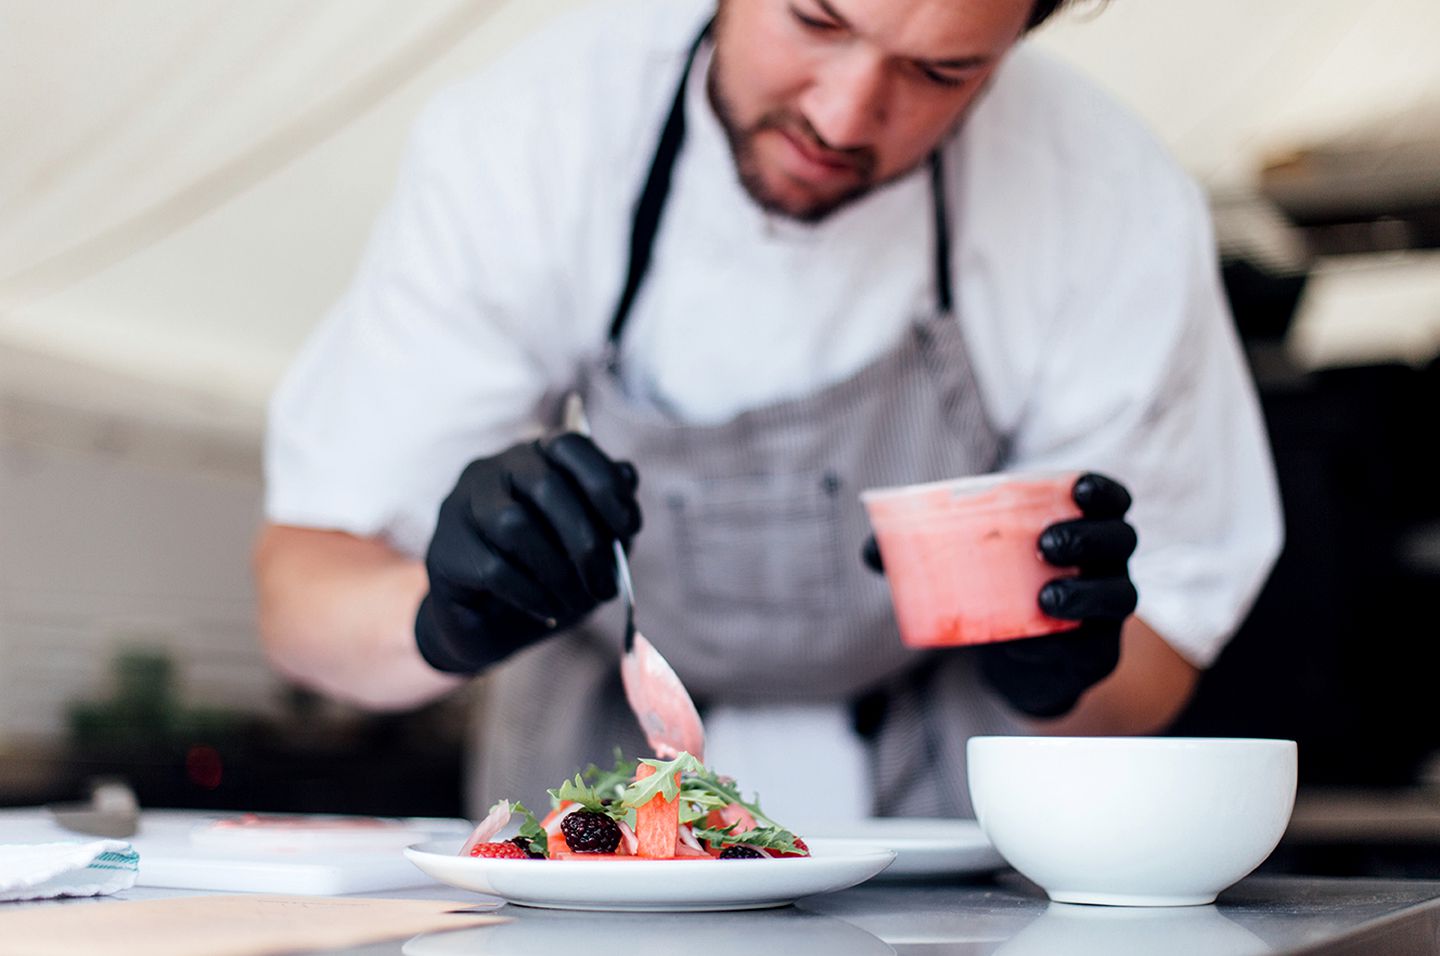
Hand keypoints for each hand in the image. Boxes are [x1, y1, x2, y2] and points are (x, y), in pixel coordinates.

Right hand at [415, 434, 641, 672]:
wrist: (492, 628)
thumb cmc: (549, 577)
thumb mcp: (593, 547)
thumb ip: (610, 512)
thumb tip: (628, 473)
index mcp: (533, 458)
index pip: (570, 444)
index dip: (606, 484)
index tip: (630, 529)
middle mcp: (493, 470)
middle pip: (547, 487)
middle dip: (587, 542)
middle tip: (606, 586)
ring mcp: (460, 506)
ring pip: (515, 525)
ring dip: (557, 572)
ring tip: (573, 602)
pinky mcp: (444, 551)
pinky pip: (493, 568)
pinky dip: (530, 594)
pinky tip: (547, 611)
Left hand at [860, 473, 1138, 718]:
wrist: (1017, 660)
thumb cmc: (996, 592)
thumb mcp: (966, 566)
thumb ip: (919, 554)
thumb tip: (869, 549)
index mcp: (1077, 527)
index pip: (1108, 500)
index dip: (1102, 490)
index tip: (1079, 488)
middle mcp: (1104, 564)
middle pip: (1120, 539)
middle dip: (1090, 537)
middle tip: (1045, 543)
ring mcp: (1106, 610)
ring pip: (1120, 593)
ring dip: (1088, 591)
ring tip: (1048, 598)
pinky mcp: (1097, 653)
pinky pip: (1097, 644)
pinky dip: (1071, 638)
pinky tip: (1037, 637)